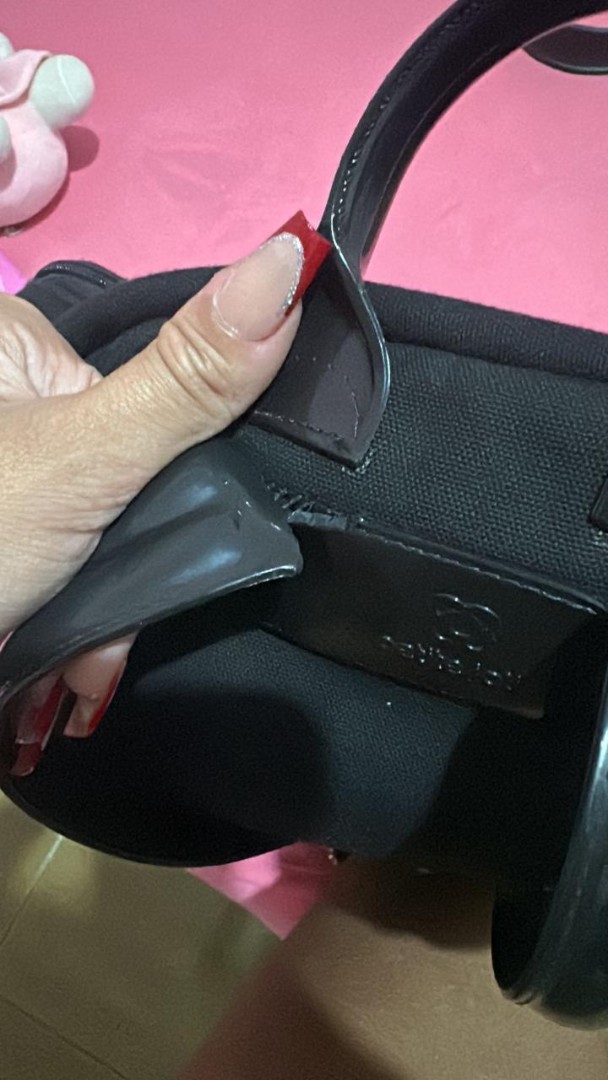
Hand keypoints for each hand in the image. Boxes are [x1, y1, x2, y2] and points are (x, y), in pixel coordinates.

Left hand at [0, 227, 307, 741]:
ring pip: (95, 524)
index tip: (152, 552)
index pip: (146, 391)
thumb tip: (295, 251)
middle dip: (125, 565)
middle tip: (104, 636)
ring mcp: (10, 460)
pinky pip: (64, 552)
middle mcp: (6, 393)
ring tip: (77, 672)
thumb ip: (191, 376)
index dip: (165, 476)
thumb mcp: (87, 455)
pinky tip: (60, 667)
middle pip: (121, 470)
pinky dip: (69, 614)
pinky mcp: (15, 515)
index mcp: (11, 339)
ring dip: (101, 608)